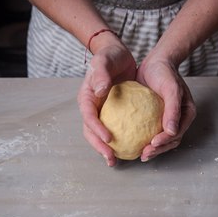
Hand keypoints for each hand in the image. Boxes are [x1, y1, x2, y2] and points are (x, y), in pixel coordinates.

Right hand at [78, 43, 136, 166]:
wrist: (117, 55)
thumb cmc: (109, 57)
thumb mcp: (104, 60)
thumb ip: (101, 73)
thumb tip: (100, 90)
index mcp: (86, 98)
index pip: (88, 116)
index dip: (96, 130)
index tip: (109, 139)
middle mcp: (92, 108)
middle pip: (91, 132)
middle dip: (99, 147)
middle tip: (111, 159)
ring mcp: (101, 112)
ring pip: (100, 134)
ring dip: (106, 149)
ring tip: (116, 161)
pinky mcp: (113, 114)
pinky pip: (115, 128)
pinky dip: (120, 140)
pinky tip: (130, 147)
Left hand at [136, 54, 196, 161]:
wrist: (156, 62)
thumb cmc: (165, 73)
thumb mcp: (172, 89)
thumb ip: (173, 110)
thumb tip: (172, 132)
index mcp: (186, 114)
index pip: (177, 134)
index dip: (165, 142)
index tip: (152, 144)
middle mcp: (177, 119)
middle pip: (169, 141)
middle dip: (158, 150)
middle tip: (144, 154)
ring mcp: (165, 119)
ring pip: (160, 139)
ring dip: (151, 148)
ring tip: (139, 154)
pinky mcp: (153, 117)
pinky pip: (148, 130)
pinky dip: (142, 137)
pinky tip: (131, 141)